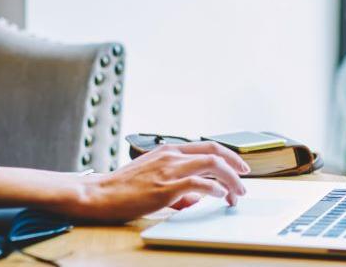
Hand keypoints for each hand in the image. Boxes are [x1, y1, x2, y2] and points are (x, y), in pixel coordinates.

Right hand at [66, 142, 251, 222]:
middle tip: (245, 179)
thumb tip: (195, 198)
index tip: (238, 167)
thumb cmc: (121, 188)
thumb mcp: (152, 178)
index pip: (206, 146)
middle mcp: (171, 156)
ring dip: (231, 180)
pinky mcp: (166, 187)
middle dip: (236, 165)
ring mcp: (169, 170)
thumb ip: (176, 185)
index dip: (227, 156)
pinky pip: (199, 184)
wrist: (100, 193)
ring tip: (237, 194)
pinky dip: (215, 189)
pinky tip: (220, 196)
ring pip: (212, 166)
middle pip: (215, 152)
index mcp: (168, 151)